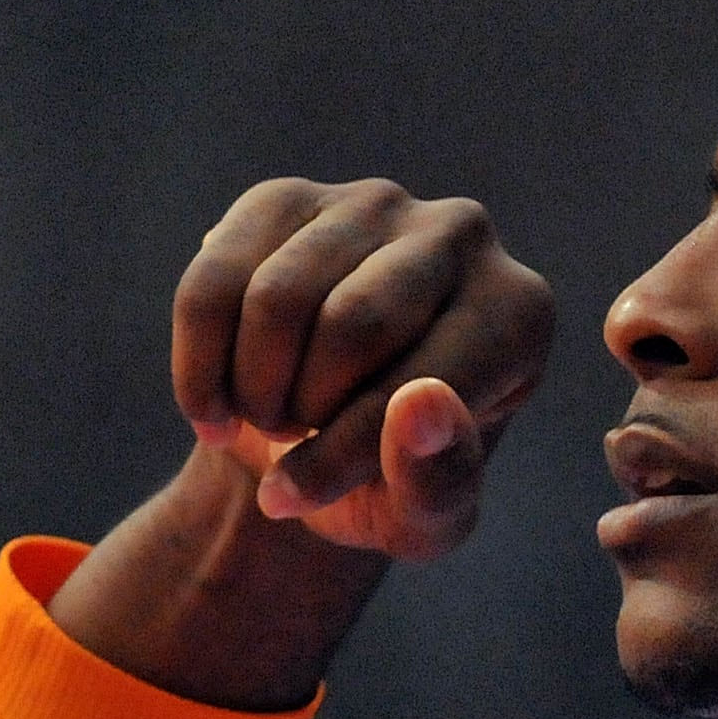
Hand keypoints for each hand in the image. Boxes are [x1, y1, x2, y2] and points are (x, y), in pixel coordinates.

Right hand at [171, 177, 552, 558]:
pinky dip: (198, 362)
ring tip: (270, 417)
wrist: (317, 441)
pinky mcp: (288, 199)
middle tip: (294, 440)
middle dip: (299, 408)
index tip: (290, 498)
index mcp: (519, 314)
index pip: (419, 379)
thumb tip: (425, 401)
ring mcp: (374, 205)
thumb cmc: (391, 483)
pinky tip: (214, 401)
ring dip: (251, 386)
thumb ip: (437, 481)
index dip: (340, 453)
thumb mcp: (422, 520)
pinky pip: (214, 282)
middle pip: (351, 324)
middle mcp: (462, 236)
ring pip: (276, 297)